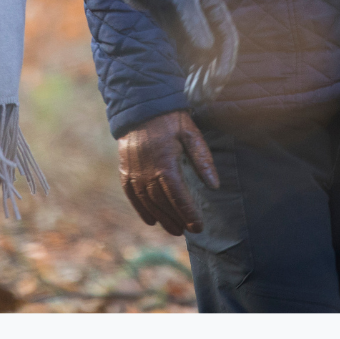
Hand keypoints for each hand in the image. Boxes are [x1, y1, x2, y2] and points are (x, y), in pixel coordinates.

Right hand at [116, 110, 218, 236]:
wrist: (141, 106)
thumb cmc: (171, 120)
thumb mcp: (191, 134)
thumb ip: (202, 160)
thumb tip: (214, 185)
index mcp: (165, 162)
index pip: (177, 195)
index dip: (188, 213)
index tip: (198, 227)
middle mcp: (146, 171)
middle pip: (162, 202)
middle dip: (176, 219)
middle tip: (187, 231)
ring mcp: (133, 172)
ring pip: (147, 202)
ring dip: (161, 218)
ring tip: (174, 229)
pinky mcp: (125, 170)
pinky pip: (132, 195)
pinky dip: (141, 209)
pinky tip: (151, 220)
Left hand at [125, 0, 239, 105]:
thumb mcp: (181, 1)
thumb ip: (193, 24)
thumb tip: (207, 50)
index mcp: (218, 14)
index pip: (228, 43)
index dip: (225, 63)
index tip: (219, 81)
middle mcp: (212, 26)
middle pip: (219, 56)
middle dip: (214, 78)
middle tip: (206, 97)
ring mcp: (199, 34)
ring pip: (206, 62)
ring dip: (203, 81)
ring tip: (196, 99)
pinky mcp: (185, 40)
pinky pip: (192, 62)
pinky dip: (192, 76)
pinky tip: (187, 91)